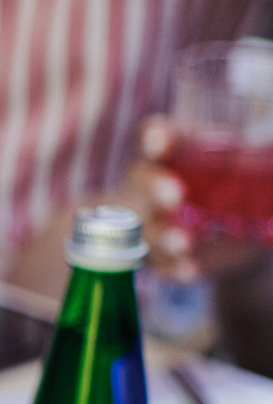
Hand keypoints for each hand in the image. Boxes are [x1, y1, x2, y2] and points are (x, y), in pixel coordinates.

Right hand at [126, 116, 264, 284]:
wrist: (240, 236)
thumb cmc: (242, 186)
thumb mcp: (258, 167)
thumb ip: (266, 156)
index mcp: (179, 151)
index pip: (158, 134)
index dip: (156, 136)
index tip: (160, 142)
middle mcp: (155, 183)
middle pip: (142, 177)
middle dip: (154, 186)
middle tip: (174, 196)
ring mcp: (153, 221)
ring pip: (147, 226)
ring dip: (163, 234)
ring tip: (182, 242)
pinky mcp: (161, 256)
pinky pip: (160, 263)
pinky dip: (174, 267)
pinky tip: (189, 269)